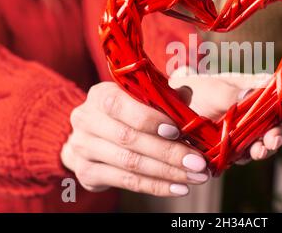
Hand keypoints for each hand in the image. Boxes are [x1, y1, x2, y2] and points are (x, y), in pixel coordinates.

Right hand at [61, 82, 209, 196]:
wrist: (93, 136)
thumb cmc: (127, 112)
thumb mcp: (142, 98)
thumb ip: (163, 96)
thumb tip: (186, 98)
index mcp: (101, 95)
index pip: (120, 105)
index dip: (150, 118)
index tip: (177, 131)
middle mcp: (86, 119)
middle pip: (129, 138)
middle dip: (169, 152)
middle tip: (198, 162)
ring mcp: (82, 148)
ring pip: (130, 163)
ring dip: (168, 172)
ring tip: (196, 176)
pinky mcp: (87, 172)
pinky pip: (127, 182)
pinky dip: (156, 186)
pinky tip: (179, 187)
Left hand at [169, 72, 281, 162]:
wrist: (172, 110)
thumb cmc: (194, 90)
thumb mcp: (210, 88)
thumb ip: (231, 93)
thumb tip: (252, 93)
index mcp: (255, 88)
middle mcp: (256, 110)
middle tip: (273, 139)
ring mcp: (247, 130)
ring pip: (268, 140)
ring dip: (267, 148)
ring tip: (259, 151)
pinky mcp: (236, 147)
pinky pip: (248, 153)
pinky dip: (249, 156)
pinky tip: (242, 156)